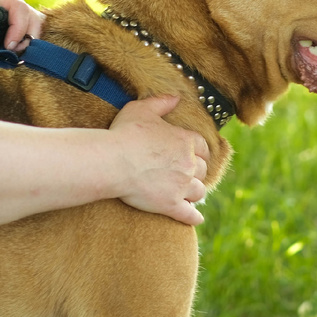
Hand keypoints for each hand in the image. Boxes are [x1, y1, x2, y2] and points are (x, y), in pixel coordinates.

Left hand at [0, 0, 44, 51]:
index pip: (18, 7)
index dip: (18, 28)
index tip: (8, 47)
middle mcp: (10, 2)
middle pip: (32, 16)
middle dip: (27, 37)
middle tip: (13, 52)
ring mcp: (18, 11)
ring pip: (36, 23)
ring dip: (30, 40)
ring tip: (15, 51)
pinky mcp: (23, 20)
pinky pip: (34, 29)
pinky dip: (30, 41)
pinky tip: (18, 50)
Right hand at [107, 95, 209, 225]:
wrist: (113, 161)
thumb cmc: (125, 134)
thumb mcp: (142, 109)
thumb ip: (161, 102)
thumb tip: (176, 97)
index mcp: (185, 141)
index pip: (202, 147)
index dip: (199, 151)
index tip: (195, 155)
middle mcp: (188, 164)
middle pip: (202, 170)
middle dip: (196, 172)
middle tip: (187, 175)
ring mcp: (181, 186)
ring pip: (199, 192)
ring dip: (194, 192)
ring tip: (189, 194)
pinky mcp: (171, 205)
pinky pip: (189, 214)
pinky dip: (194, 217)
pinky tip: (196, 218)